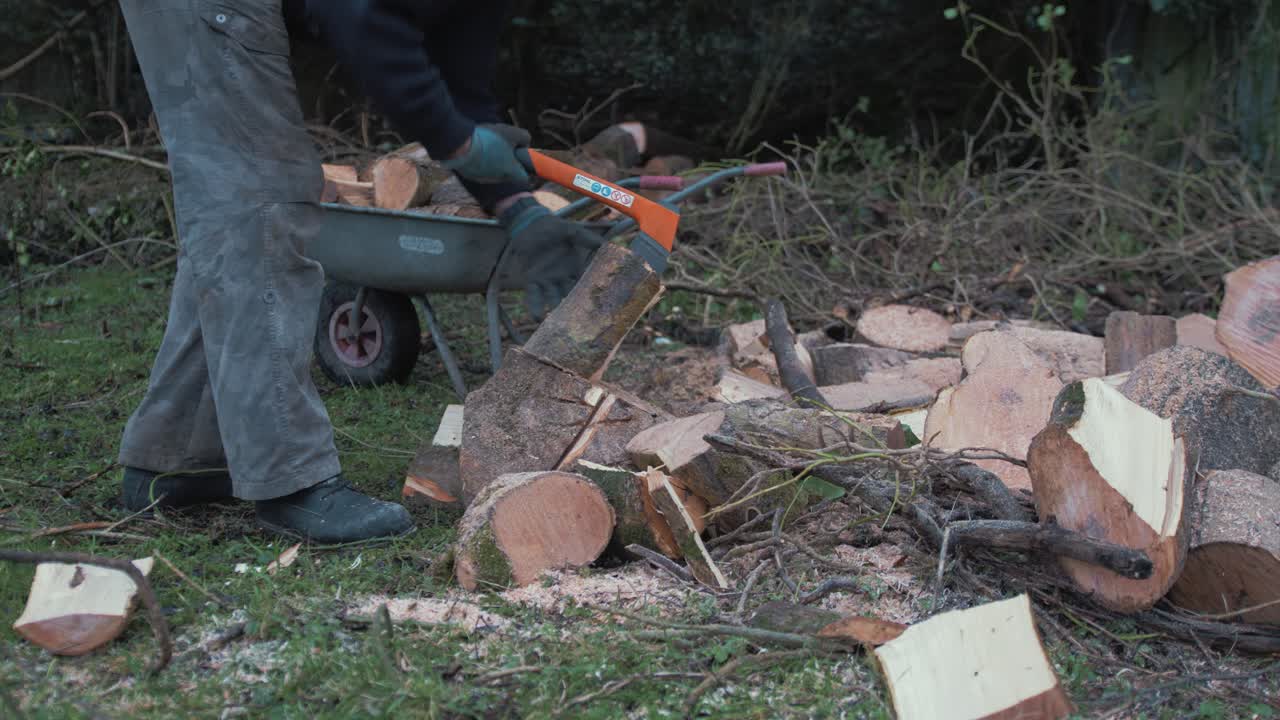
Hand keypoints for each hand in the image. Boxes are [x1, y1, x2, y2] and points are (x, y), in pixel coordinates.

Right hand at [442, 123, 530, 184]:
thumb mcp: (512, 133)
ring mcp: (484, 178)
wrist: (460, 145)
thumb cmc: (489, 139)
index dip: (526, 167)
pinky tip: (477, 148)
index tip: (522, 156)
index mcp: (511, 171)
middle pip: (509, 173)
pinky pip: (481, 169)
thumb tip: (526, 142)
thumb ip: (524, 137)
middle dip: (509, 161)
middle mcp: (499, 179)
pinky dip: (482, 160)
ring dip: (495, 160)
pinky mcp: (471, 176)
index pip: (525, 177)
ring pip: (495, 170)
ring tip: (489, 145)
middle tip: (504, 146)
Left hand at [498, 197, 604, 318]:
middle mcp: (564, 278)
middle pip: (572, 295)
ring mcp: (548, 280)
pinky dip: (535, 306)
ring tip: (561, 325)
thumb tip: (607, 246)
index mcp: (575, 268)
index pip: (587, 282)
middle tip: (584, 323)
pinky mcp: (532, 280)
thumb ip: (588, 239)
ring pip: (554, 299)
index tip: (603, 306)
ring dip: (557, 310)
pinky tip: (537, 318)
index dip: (594, 293)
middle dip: (577, 308)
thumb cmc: (553, 228)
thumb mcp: (573, 231)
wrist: (531, 225)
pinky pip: (534, 296)